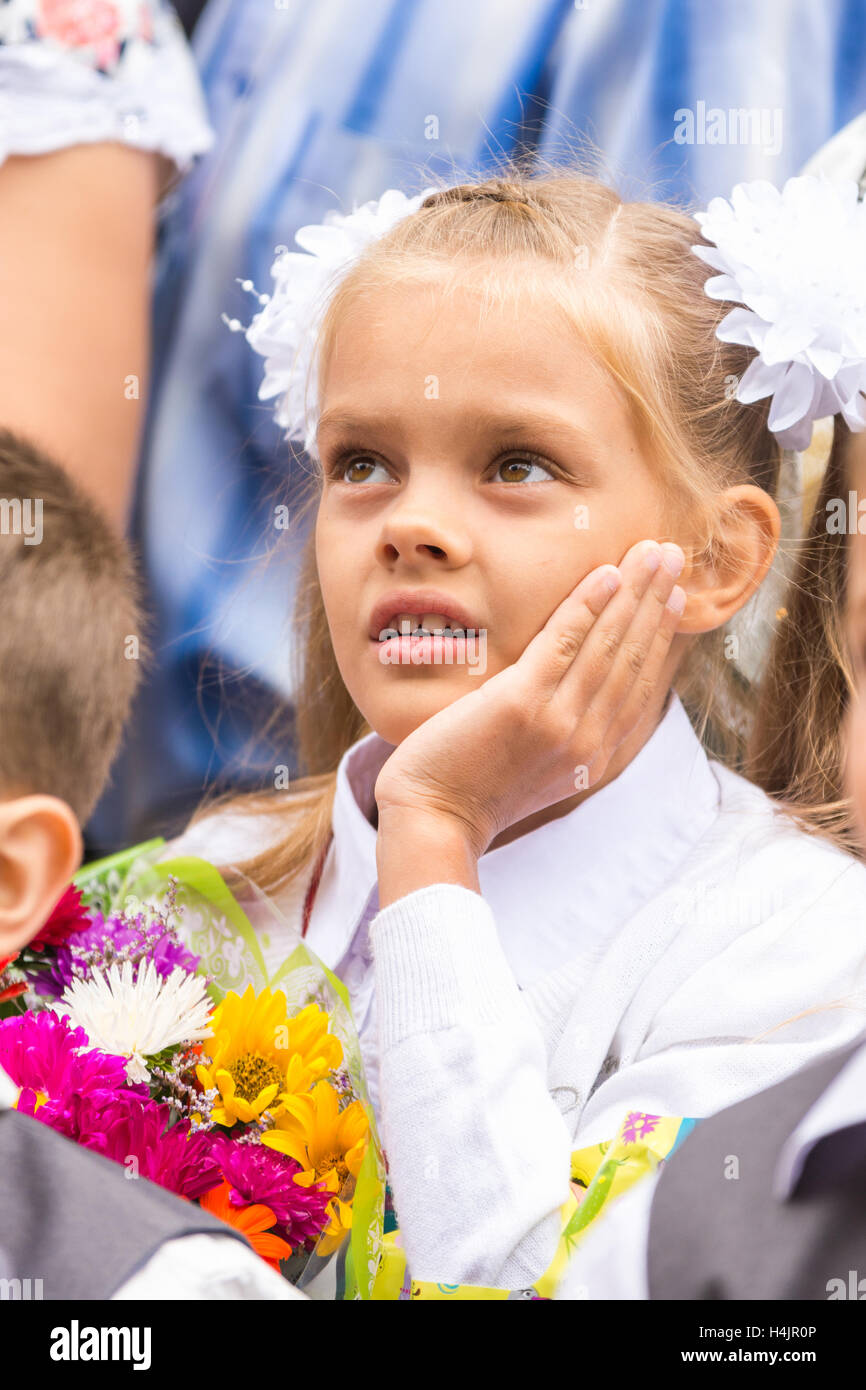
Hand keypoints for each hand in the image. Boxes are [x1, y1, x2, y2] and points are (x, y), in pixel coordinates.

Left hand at [373, 539, 685, 865]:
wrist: (433, 822)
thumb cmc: (467, 792)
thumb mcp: (530, 768)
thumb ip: (556, 734)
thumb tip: (563, 697)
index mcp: (592, 754)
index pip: (637, 685)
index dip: (658, 637)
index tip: (672, 598)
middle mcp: (587, 739)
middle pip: (633, 658)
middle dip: (656, 602)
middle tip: (674, 556)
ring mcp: (558, 722)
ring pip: (609, 645)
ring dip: (636, 592)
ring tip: (655, 552)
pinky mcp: (522, 705)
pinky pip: (564, 644)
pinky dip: (589, 606)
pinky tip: (608, 573)